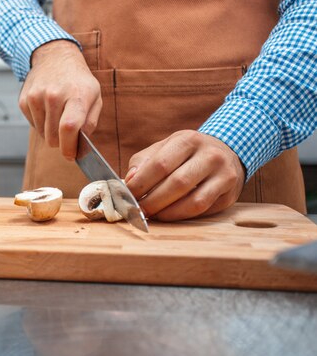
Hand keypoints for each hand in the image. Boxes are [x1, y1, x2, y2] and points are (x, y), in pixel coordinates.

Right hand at [20, 40, 102, 159]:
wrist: (54, 57)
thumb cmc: (78, 81)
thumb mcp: (95, 96)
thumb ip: (90, 122)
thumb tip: (80, 146)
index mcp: (76, 95)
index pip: (69, 128)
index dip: (69, 147)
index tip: (72, 155)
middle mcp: (54, 95)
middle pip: (54, 137)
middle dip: (62, 142)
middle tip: (68, 134)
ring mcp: (36, 97)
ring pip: (42, 134)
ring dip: (51, 132)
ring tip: (58, 115)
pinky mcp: (24, 100)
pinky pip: (33, 125)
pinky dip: (41, 123)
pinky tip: (47, 109)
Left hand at [125, 130, 244, 220]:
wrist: (224, 153)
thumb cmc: (185, 153)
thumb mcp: (164, 148)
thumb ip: (143, 162)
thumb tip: (129, 181)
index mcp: (189, 140)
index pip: (160, 164)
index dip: (141, 183)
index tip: (127, 195)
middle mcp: (210, 155)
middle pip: (177, 184)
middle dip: (152, 201)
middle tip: (137, 210)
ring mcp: (224, 175)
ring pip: (193, 201)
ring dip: (167, 212)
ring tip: (151, 215)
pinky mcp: (229, 195)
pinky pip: (202, 210)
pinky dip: (181, 216)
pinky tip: (167, 215)